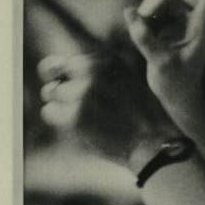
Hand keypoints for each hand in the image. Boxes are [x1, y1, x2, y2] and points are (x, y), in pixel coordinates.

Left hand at [39, 48, 179, 166]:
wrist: (155, 144)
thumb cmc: (142, 118)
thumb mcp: (128, 81)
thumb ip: (99, 73)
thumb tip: (53, 68)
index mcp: (108, 61)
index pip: (70, 64)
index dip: (70, 78)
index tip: (78, 91)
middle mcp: (93, 72)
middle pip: (56, 75)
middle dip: (63, 91)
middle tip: (82, 108)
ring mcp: (83, 93)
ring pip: (50, 94)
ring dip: (61, 106)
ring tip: (83, 119)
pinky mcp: (76, 116)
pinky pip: (49, 113)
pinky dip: (58, 121)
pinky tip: (78, 128)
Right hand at [123, 0, 204, 131]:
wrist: (176, 97)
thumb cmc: (176, 83)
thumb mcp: (160, 63)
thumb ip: (144, 38)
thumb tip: (128, 12)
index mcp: (202, 28)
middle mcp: (192, 21)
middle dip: (150, 9)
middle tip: (141, 26)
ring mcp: (178, 21)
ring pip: (155, 3)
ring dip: (145, 17)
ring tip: (145, 40)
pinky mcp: (166, 25)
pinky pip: (147, 13)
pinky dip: (141, 23)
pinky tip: (146, 41)